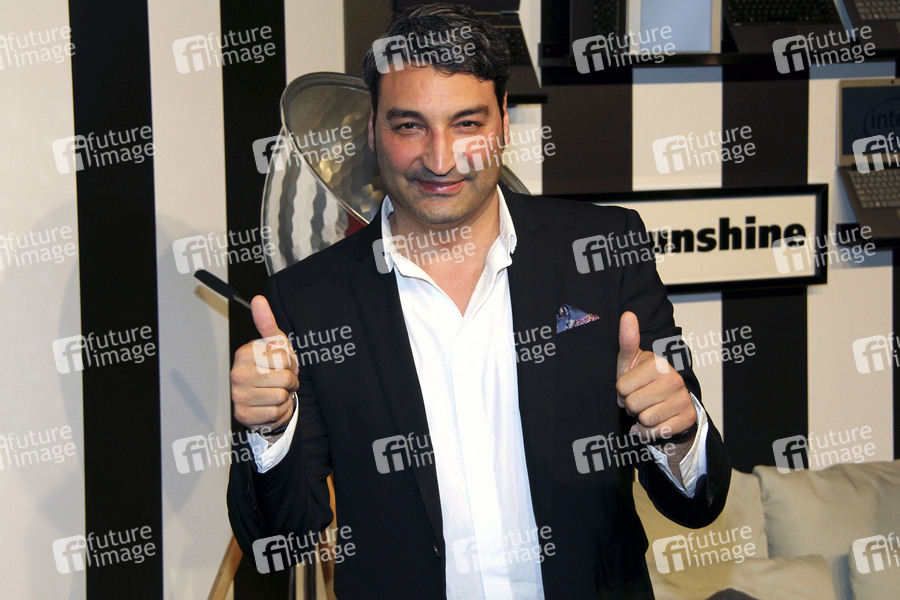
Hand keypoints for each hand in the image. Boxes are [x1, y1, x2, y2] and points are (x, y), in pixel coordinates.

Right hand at [231, 295, 298, 433]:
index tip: (280, 365)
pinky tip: (270, 406)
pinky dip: (280, 411)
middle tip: (280, 380)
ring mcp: (238, 395)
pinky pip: (276, 413)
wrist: (265, 399)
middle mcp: (237, 373)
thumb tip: (258, 299)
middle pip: (285, 378)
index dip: (290, 363)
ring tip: (276, 392)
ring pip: (282, 396)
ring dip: (285, 397)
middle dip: (290, 381)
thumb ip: (267, 322)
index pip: (284, 358)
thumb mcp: (274, 344)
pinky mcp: (243, 414)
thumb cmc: (270, 369)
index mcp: (244, 353)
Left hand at [615, 311, 695, 444]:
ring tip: (649, 407)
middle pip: (632, 404)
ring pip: (644, 419)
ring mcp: (683, 398)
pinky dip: (650, 431)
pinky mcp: (688, 417)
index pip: (621, 387)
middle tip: (640, 398)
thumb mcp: (631, 361)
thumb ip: (627, 339)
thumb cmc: (644, 380)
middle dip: (631, 405)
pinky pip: (657, 431)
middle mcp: (674, 379)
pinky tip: (656, 421)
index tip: (632, 386)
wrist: (668, 402)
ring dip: (641, 418)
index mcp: (658, 363)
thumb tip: (628, 314)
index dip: (622, 391)